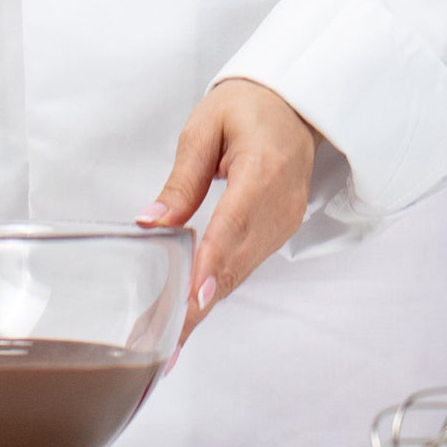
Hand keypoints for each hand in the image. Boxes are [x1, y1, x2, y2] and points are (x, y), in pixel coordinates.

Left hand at [137, 78, 317, 349]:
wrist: (293, 106)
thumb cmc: (248, 107)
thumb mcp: (204, 128)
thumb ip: (181, 180)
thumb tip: (152, 223)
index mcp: (263, 170)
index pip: (235, 222)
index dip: (214, 262)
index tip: (195, 297)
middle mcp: (281, 204)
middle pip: (237, 261)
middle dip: (198, 303)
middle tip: (162, 341)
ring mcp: (285, 221)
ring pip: (242, 270)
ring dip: (205, 303)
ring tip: (168, 337)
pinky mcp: (280, 230)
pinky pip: (246, 263)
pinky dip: (219, 285)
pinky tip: (192, 305)